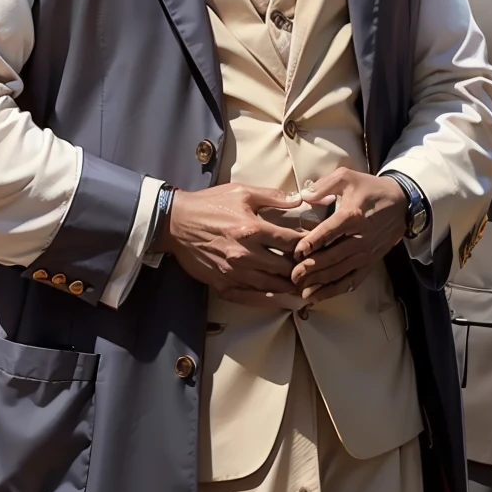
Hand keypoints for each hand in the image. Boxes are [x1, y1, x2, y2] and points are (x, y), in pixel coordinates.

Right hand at [161, 183, 303, 305]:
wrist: (175, 223)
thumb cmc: (209, 205)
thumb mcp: (241, 192)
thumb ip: (272, 196)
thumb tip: (299, 199)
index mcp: (252, 229)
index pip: (291, 242)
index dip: (308, 245)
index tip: (316, 245)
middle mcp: (245, 254)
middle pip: (286, 268)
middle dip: (301, 268)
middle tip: (312, 267)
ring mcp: (233, 273)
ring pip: (271, 286)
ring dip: (289, 286)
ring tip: (301, 284)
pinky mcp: (222, 285)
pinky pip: (250, 298)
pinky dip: (267, 299)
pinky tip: (277, 297)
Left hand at [289, 166, 408, 305]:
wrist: (402, 202)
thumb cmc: (371, 189)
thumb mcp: (347, 177)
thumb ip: (323, 186)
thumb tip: (303, 196)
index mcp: (353, 215)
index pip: (329, 232)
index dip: (312, 243)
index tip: (297, 252)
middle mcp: (360, 238)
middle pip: (332, 257)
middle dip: (311, 269)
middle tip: (292, 276)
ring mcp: (366, 253)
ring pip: (340, 272)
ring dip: (320, 283)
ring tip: (300, 290)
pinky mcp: (370, 262)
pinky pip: (352, 281)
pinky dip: (334, 290)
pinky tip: (318, 297)